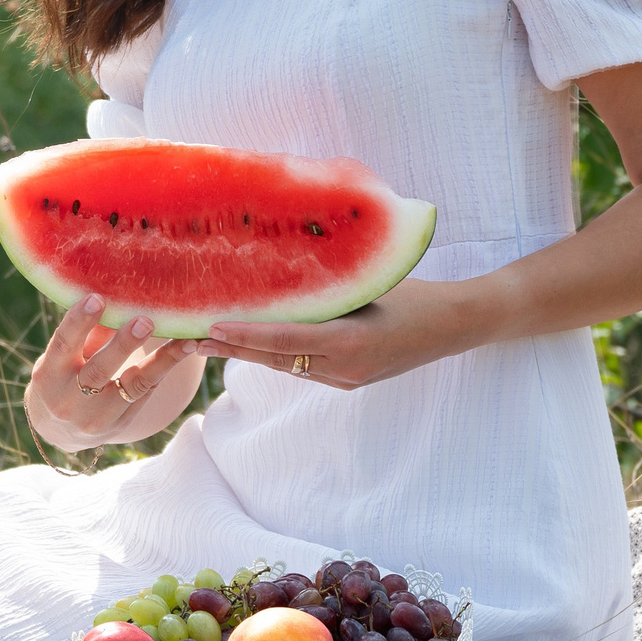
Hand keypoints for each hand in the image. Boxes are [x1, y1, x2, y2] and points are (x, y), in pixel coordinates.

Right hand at [24, 296, 194, 449]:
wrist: (59, 429)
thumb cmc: (60, 378)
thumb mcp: (61, 359)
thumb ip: (84, 336)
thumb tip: (111, 298)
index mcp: (49, 375)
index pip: (63, 345)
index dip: (79, 322)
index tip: (96, 298)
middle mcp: (69, 400)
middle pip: (99, 370)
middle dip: (123, 345)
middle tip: (145, 321)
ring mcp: (96, 417)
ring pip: (133, 386)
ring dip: (160, 361)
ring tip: (185, 340)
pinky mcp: (119, 424)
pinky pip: (146, 395)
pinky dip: (164, 370)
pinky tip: (184, 351)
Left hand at [194, 279, 462, 388]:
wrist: (456, 324)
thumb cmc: (413, 291)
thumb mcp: (368, 282)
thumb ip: (327, 281)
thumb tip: (277, 261)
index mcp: (351, 343)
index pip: (286, 341)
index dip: (246, 335)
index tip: (210, 328)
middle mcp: (345, 368)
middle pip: (275, 359)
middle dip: (230, 348)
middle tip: (185, 338)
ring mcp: (346, 378)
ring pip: (284, 365)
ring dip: (245, 352)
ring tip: (202, 339)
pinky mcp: (348, 379)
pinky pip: (301, 366)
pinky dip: (271, 353)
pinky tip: (243, 341)